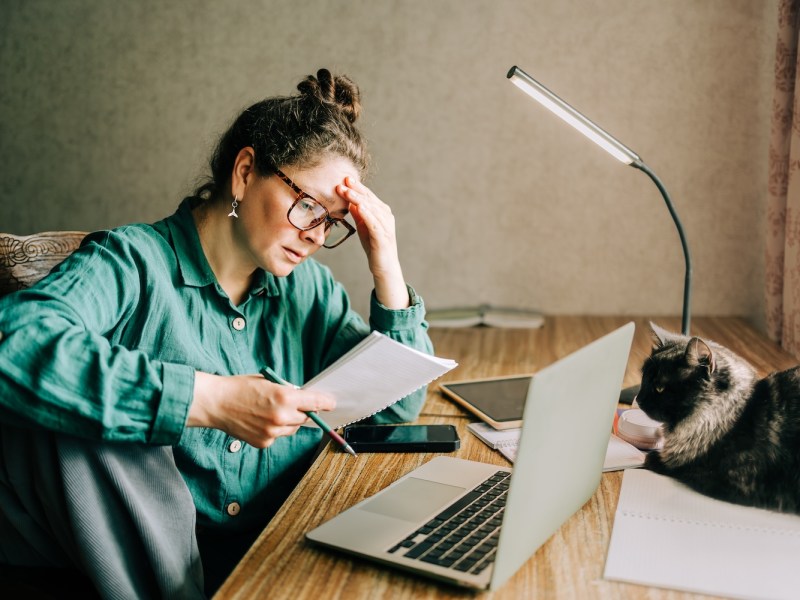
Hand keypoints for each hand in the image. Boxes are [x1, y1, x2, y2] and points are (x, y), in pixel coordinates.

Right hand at [188, 372, 335, 447]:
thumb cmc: (240, 388)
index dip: (325, 402)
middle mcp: (281, 416)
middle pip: (306, 418)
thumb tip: (302, 397)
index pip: (314, 402)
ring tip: (270, 412)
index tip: (332, 403)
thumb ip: (287, 391)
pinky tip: (260, 421)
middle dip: (303, 411)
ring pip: (292, 428)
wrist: (215, 403)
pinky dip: (274, 429)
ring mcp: (272, 432)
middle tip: (294, 405)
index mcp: (284, 397)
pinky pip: (278, 436)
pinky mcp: (264, 442)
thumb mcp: (268, 382)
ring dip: (289, 421)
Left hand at [337, 177, 409, 308]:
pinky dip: (366, 213)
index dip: (357, 187)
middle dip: (356, 189)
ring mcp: (386, 226)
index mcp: (382, 213)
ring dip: (358, 198)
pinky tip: (358, 206)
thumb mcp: (364, 227)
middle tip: (344, 180)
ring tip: (347, 191)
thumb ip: (359, 214)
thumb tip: (350, 201)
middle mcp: (386, 217)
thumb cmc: (374, 247)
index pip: (368, 196)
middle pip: (369, 199)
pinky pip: (374, 223)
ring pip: (371, 209)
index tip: (345, 178)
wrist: (384, 267)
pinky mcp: (383, 237)